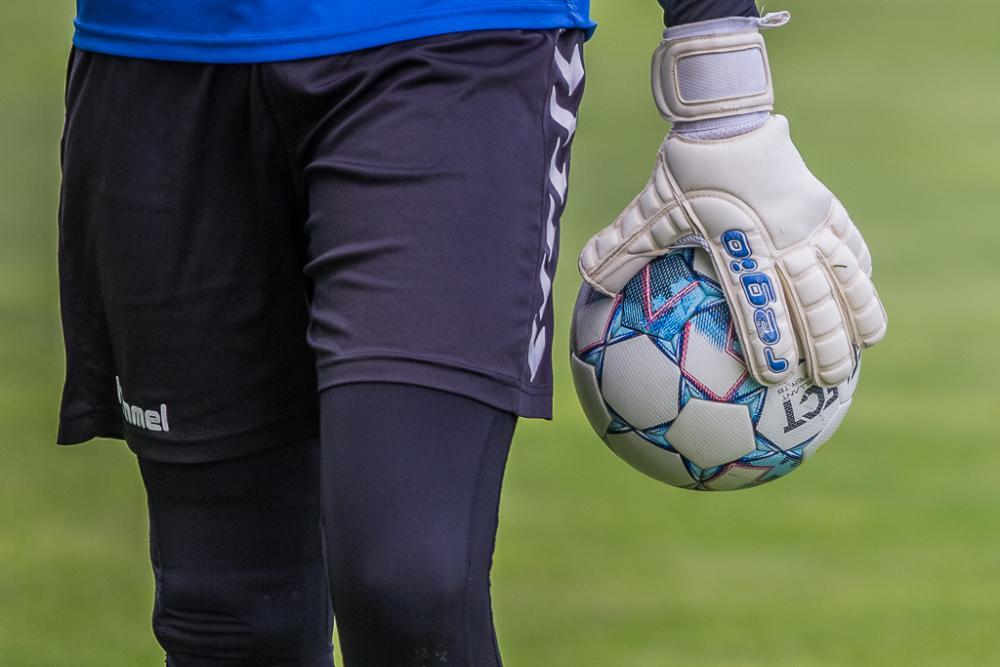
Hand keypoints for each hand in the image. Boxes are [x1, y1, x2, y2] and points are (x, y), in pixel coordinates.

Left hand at [578, 13, 886, 386]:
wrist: (725, 118)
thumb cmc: (685, 168)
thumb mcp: (649, 210)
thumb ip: (620, 247)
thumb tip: (583, 276)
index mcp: (738, 250)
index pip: (758, 307)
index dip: (769, 344)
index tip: (775, 379)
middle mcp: (781, 242)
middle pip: (811, 303)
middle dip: (823, 345)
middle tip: (828, 383)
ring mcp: (808, 223)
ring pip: (842, 276)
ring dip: (856, 312)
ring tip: (867, 345)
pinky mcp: (822, 204)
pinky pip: (848, 240)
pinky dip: (858, 267)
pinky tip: (865, 285)